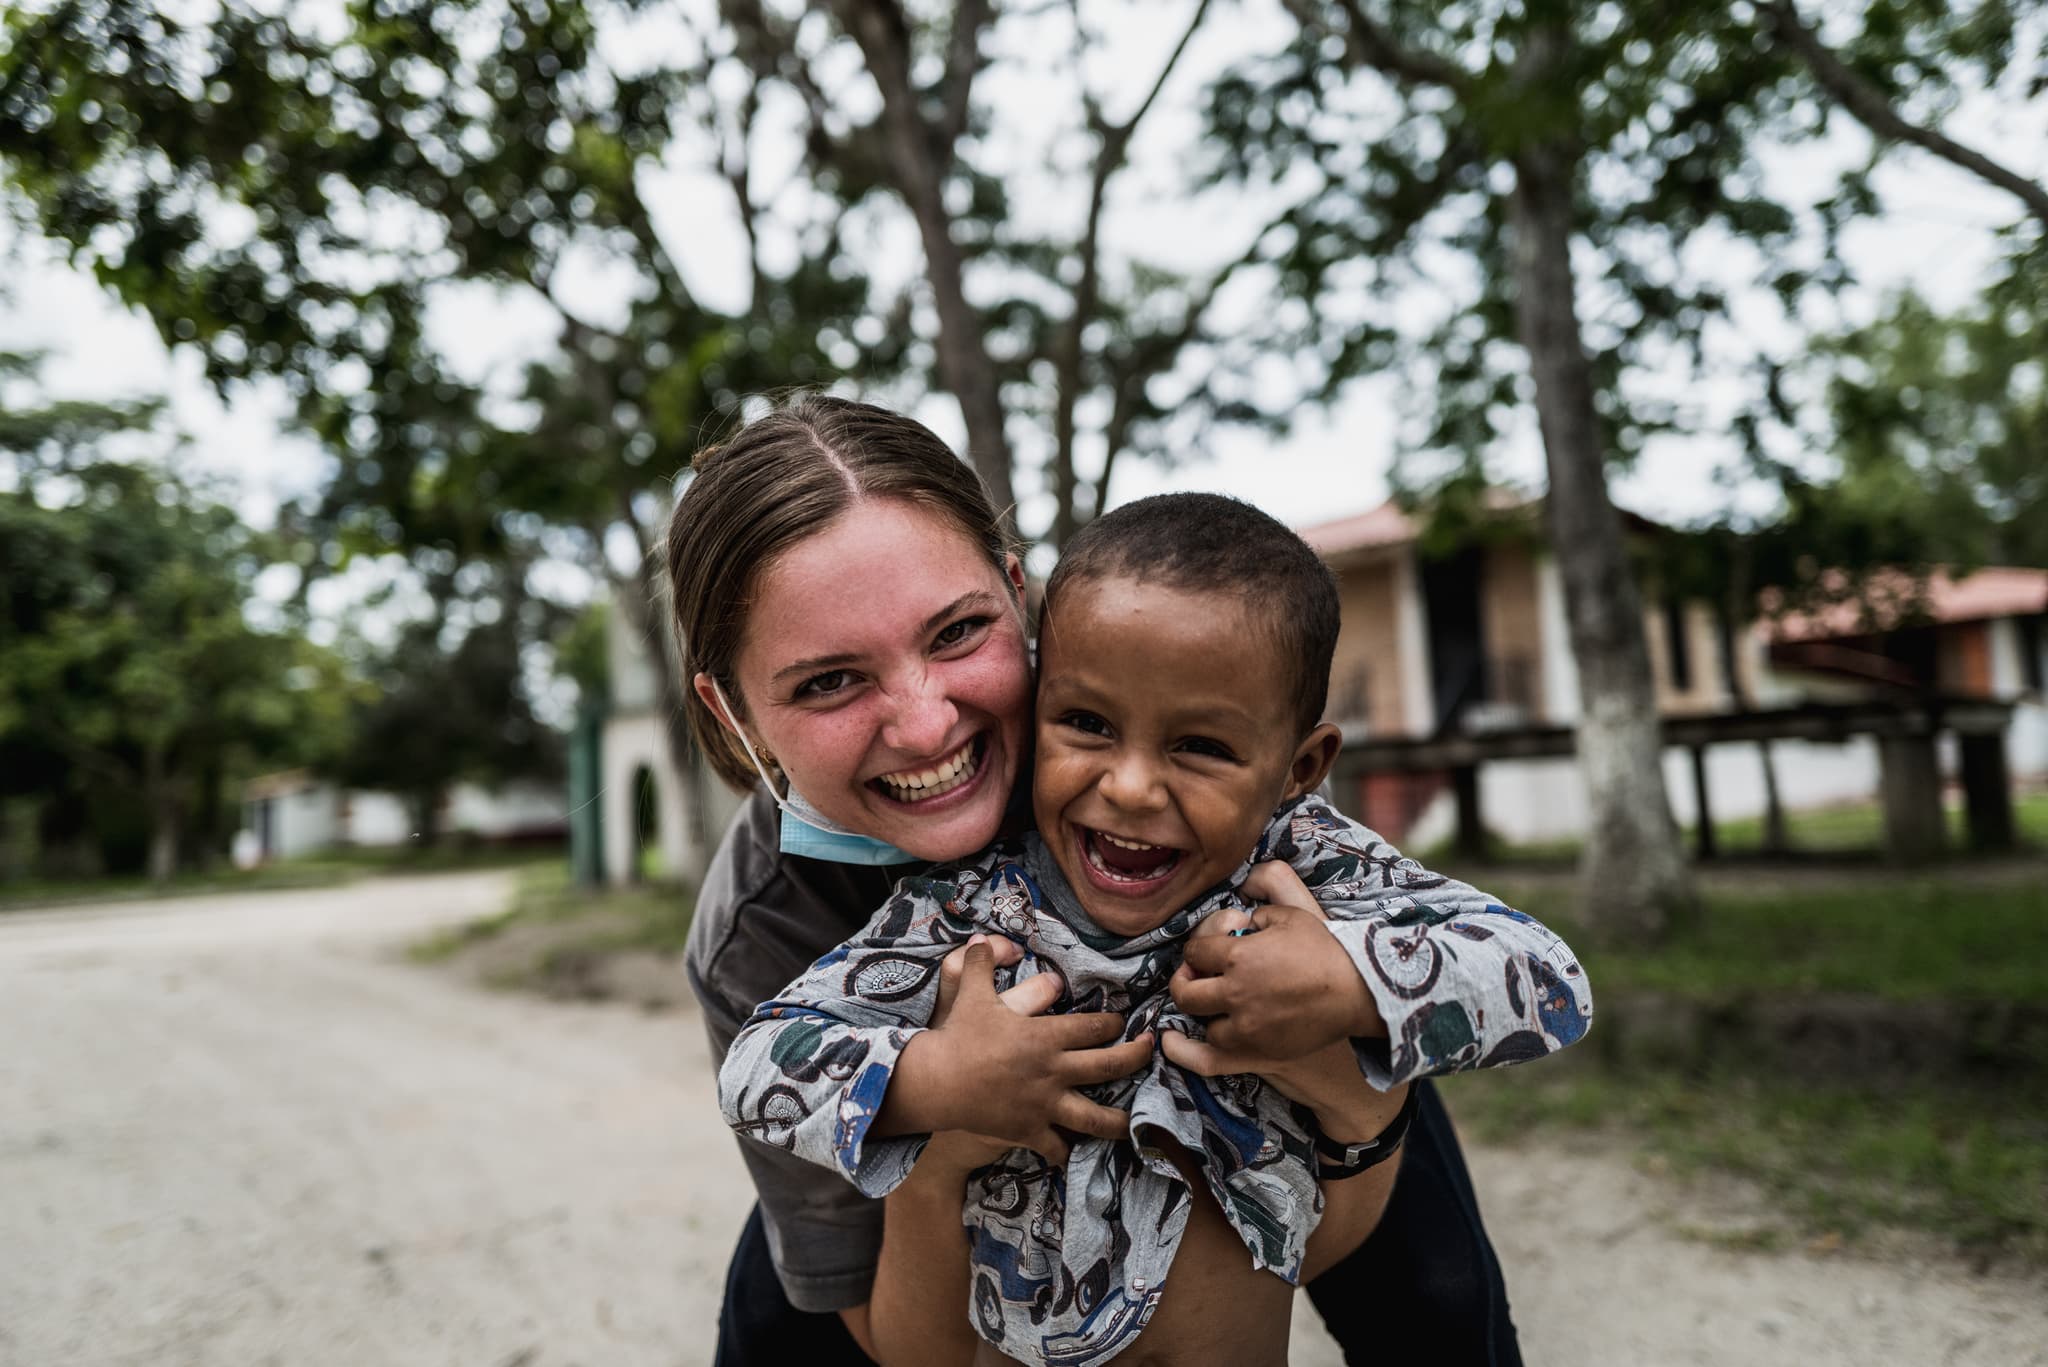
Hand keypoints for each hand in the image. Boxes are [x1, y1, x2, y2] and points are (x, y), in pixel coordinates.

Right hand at [893, 935, 1151, 1164]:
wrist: (937, 1081)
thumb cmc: (958, 1035)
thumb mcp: (971, 992)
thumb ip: (981, 963)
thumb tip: (979, 937)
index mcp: (1047, 1036)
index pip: (1095, 1027)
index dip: (1114, 1023)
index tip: (1122, 1023)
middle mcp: (1055, 1071)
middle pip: (1109, 1066)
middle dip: (1135, 1057)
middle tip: (1149, 1051)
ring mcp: (1045, 1104)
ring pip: (1095, 1118)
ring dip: (1118, 1121)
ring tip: (1133, 1124)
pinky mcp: (1029, 1130)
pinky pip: (1055, 1147)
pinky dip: (1064, 1153)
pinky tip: (1072, 1155)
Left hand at [1169, 861, 1384, 1061]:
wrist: (1359, 992)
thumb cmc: (1327, 950)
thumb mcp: (1292, 915)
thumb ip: (1259, 912)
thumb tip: (1243, 918)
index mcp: (1238, 956)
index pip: (1195, 952)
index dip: (1197, 950)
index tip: (1204, 952)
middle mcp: (1235, 992)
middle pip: (1185, 993)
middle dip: (1184, 983)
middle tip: (1192, 980)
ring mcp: (1246, 1026)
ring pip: (1204, 1025)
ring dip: (1207, 1015)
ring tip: (1216, 1007)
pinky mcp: (1260, 1051)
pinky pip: (1219, 1055)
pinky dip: (1208, 1046)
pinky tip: (1200, 1037)